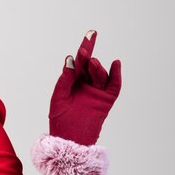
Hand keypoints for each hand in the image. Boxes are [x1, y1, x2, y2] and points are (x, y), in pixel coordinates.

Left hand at [49, 30, 121, 144]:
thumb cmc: (61, 121)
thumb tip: (71, 60)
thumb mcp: (59, 97)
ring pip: (100, 74)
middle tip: (84, 51)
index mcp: (73, 82)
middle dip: (88, 56)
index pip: (80, 61)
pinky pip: (114, 86)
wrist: (70, 141)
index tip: (92, 33)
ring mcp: (97, 92)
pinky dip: (115, 75)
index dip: (86, 47)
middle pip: (90, 66)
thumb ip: (65, 79)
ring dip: (97, 67)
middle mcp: (86, 85)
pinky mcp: (106, 101)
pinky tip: (115, 64)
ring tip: (91, 63)